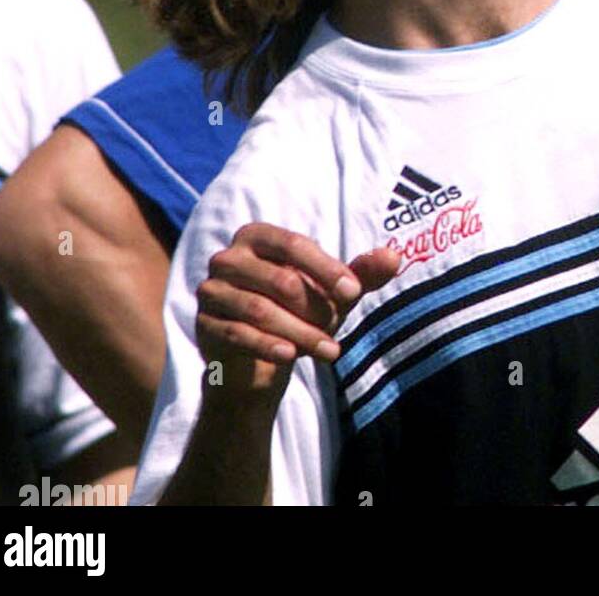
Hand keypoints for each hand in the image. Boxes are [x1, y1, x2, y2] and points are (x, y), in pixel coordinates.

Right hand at [195, 222, 399, 396]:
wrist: (261, 363)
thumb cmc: (300, 314)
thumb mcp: (333, 295)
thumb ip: (361, 274)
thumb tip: (395, 257)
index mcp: (258, 236)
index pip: (295, 244)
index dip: (326, 268)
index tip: (354, 292)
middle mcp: (229, 257)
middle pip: (279, 279)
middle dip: (315, 308)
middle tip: (338, 329)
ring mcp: (211, 290)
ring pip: (260, 309)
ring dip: (299, 332)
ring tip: (330, 351)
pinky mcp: (203, 324)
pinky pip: (237, 333)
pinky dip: (268, 345)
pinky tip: (291, 357)